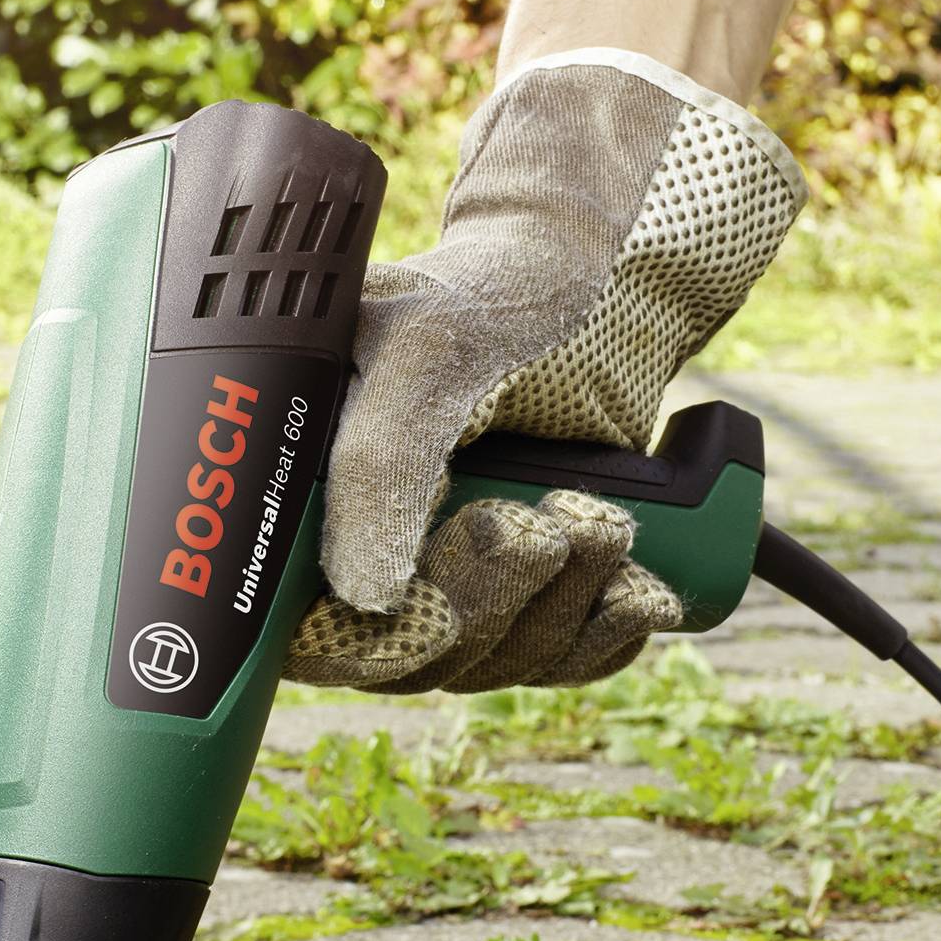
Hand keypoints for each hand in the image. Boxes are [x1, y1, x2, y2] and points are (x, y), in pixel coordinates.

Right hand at [291, 52, 802, 693]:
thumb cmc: (480, 292)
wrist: (566, 276)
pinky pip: (563, 661)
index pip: (304, 637)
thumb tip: (365, 596)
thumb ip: (379, 463)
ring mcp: (452, 579)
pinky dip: (607, 631)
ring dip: (560, 606)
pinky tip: (636, 583)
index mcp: (306, 504)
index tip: (431, 613)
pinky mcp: (530, 591)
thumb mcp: (428, 353)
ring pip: (494, 665)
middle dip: (489, 605)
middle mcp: (368, 554)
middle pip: (411, 664)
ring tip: (596, 519)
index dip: (362, 650)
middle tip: (539, 527)